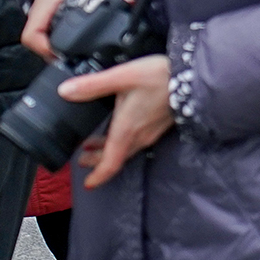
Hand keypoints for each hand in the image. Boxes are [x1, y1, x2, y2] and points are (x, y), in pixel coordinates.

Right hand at [23, 0, 128, 60]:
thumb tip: (128, 0)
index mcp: (44, 5)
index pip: (32, 36)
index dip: (45, 50)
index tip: (66, 56)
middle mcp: (39, 15)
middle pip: (38, 46)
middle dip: (57, 56)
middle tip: (82, 61)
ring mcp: (43, 19)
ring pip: (43, 44)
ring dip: (58, 52)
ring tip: (81, 58)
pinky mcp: (49, 20)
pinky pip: (49, 38)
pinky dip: (61, 45)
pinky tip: (79, 49)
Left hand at [62, 54, 174, 188]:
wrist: (194, 77)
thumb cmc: (161, 78)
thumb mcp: (123, 76)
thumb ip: (93, 85)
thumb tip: (64, 91)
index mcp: (127, 130)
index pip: (110, 163)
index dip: (97, 176)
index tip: (88, 183)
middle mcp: (139, 136)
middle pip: (116, 158)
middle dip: (98, 162)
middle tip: (83, 159)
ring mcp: (151, 132)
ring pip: (127, 150)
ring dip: (109, 150)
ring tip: (95, 145)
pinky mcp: (160, 125)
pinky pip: (138, 141)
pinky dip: (124, 142)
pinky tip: (122, 128)